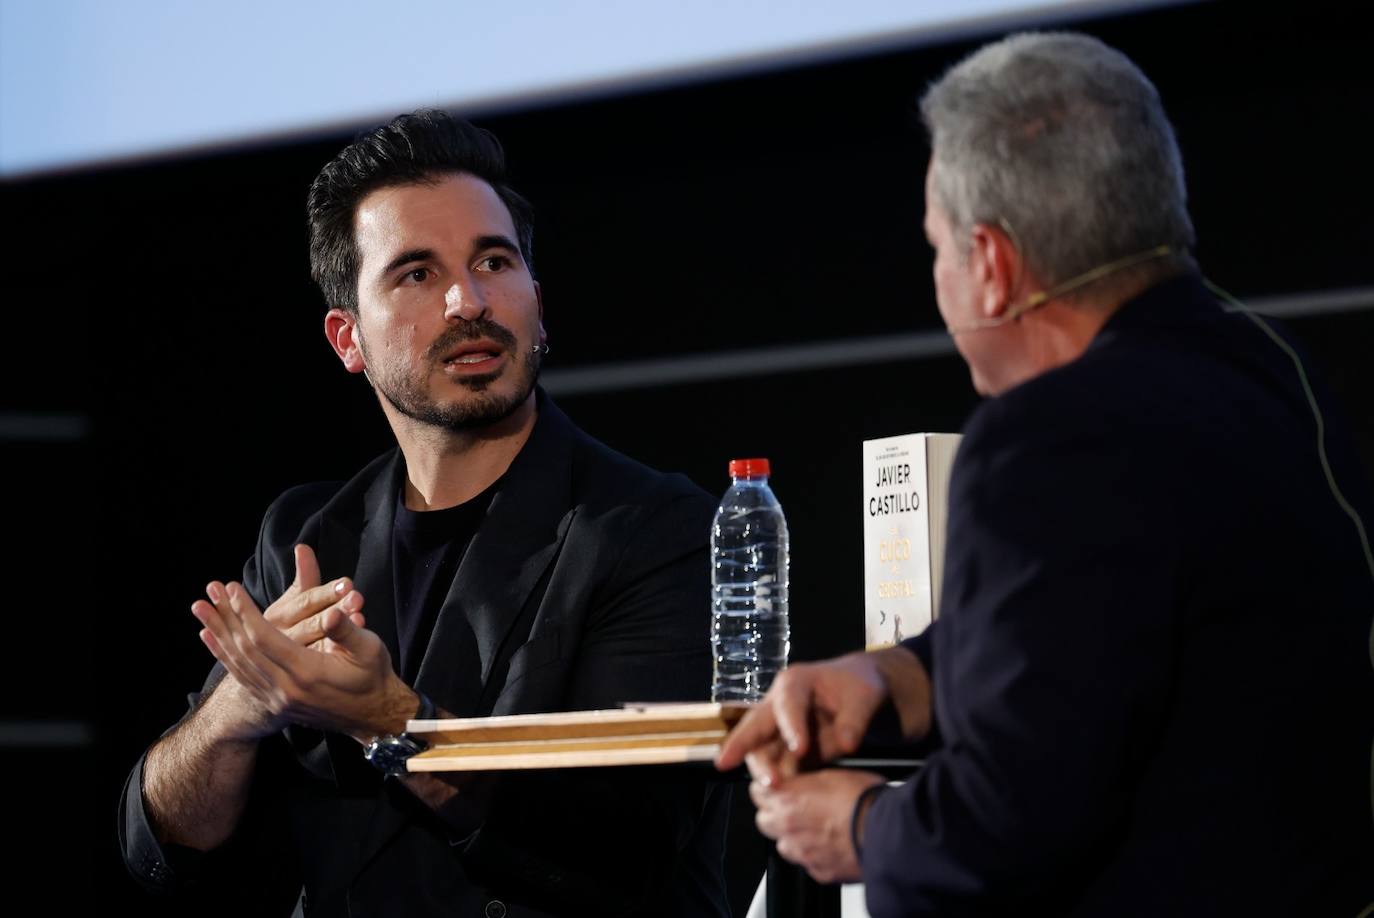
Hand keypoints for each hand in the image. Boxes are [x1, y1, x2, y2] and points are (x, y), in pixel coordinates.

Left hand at [192, 565, 414, 740]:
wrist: (373, 716)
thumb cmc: (373, 676)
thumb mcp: (369, 648)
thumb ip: (346, 629)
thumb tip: (332, 613)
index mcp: (307, 672)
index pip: (264, 639)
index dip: (245, 612)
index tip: (232, 589)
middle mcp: (286, 689)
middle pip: (243, 650)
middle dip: (224, 618)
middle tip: (209, 592)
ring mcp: (278, 699)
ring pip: (238, 664)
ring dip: (218, 635)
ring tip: (201, 611)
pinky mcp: (276, 703)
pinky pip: (242, 677)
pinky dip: (225, 656)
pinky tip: (214, 640)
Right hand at [716, 652, 889, 784]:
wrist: (856, 686)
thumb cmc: (856, 685)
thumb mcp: (862, 696)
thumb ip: (854, 720)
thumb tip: (847, 745)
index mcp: (795, 683)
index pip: (787, 705)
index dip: (791, 727)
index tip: (800, 750)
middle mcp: (777, 704)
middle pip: (755, 726)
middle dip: (745, 747)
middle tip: (754, 771)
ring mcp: (778, 727)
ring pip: (760, 748)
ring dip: (763, 769)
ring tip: (774, 790)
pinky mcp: (784, 746)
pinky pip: (775, 764)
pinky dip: (778, 779)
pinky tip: (783, 795)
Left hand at [751, 768, 884, 883]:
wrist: (889, 832)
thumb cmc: (867, 799)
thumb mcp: (834, 774)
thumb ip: (808, 782)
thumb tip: (804, 783)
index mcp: (788, 798)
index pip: (756, 791)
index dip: (768, 788)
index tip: (777, 787)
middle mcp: (788, 827)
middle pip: (764, 820)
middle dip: (775, 813)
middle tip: (794, 807)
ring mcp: (802, 853)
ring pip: (783, 845)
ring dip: (793, 836)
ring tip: (816, 828)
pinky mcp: (818, 872)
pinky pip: (807, 863)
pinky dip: (814, 855)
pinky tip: (831, 845)